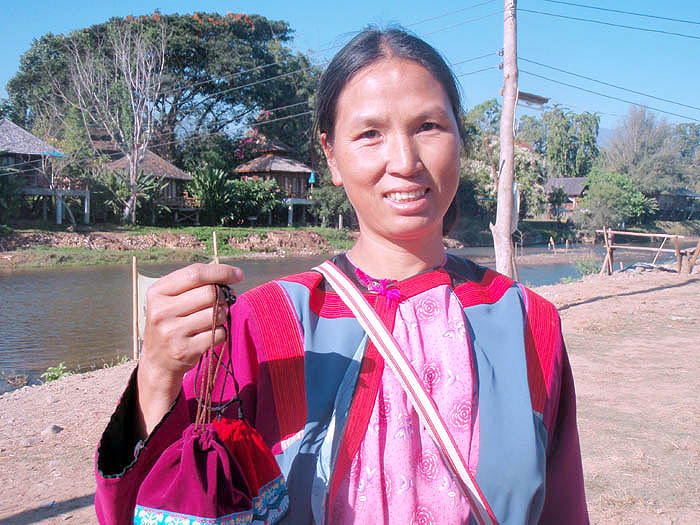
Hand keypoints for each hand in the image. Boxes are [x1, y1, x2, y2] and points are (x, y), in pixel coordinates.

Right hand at [136, 263, 243, 435]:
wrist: (157, 361)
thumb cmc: (171, 322)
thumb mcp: (171, 299)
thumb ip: (195, 284)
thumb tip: (232, 276)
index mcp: (157, 292)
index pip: (195, 274)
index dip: (221, 272)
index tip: (238, 275)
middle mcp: (161, 311)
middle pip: (210, 293)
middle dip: (221, 297)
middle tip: (219, 304)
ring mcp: (172, 332)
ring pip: (216, 313)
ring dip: (221, 315)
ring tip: (209, 320)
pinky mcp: (185, 350)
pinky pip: (219, 333)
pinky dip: (220, 332)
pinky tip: (207, 335)